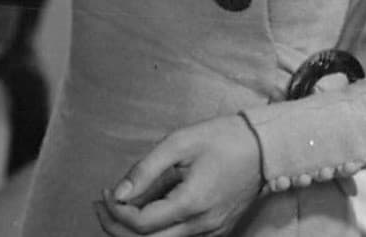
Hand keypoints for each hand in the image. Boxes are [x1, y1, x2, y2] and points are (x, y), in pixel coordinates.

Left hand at [93, 115, 262, 235]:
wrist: (265, 148)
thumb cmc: (221, 139)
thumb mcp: (178, 143)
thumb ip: (145, 170)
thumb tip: (119, 193)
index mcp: (192, 203)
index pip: (141, 224)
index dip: (116, 211)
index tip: (106, 191)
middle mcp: (203, 225)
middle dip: (116, 227)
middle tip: (100, 205)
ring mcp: (211, 230)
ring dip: (134, 232)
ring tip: (115, 207)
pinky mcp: (216, 229)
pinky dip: (155, 230)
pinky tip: (143, 209)